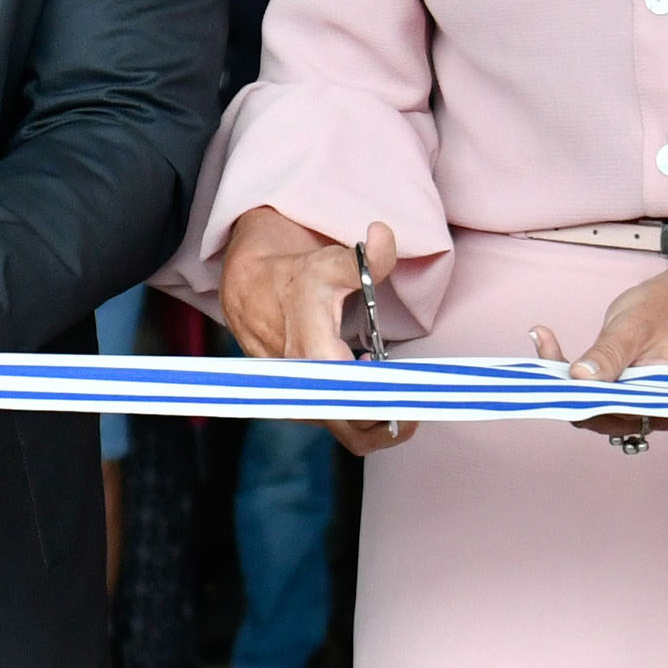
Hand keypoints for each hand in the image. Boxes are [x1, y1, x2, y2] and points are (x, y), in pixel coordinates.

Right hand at [220, 210, 412, 454]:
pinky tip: (372, 386)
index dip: (386, 405)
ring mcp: (300, 398)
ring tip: (396, 391)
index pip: (353, 395)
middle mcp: (303, 383)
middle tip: (417, 404)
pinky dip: (362, 413)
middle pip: (354, 429)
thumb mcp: (332, 262)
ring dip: (378, 418)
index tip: (413, 401)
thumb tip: (385, 236)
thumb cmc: (295, 278)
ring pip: (348, 430)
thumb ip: (367, 259)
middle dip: (391, 423)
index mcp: (312, 352)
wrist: (251, 291)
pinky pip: (339, 422)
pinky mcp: (302, 404)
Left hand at [531, 276, 667, 448]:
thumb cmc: (658, 314)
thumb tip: (580, 377)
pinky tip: (546, 341)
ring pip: (585, 406)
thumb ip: (610, 355)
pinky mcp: (610, 396)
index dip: (592, 404)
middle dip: (571, 389)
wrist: (664, 305)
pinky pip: (582, 393)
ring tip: (544, 340)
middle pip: (601, 416)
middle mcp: (648, 412)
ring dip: (562, 378)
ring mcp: (627, 407)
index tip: (567, 379)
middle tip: (547, 353)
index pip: (625, 415)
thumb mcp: (634, 329)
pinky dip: (563, 371)